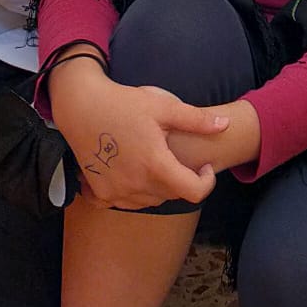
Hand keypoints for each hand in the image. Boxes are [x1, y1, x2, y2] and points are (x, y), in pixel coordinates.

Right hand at [49, 64, 235, 210]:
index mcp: (155, 165)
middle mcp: (136, 185)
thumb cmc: (124, 103)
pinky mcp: (99, 194)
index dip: (206, 182)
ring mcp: (115, 193)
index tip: (205, 167)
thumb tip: (225, 125)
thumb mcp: (164, 106)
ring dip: (159, 187)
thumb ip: (196, 120)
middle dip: (182, 180)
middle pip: (171, 196)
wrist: (81, 107)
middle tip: (179, 158)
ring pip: (150, 201)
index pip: (192, 192)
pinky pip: (126, 202)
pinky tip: (133, 171)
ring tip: (156, 161)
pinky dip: (134, 193)